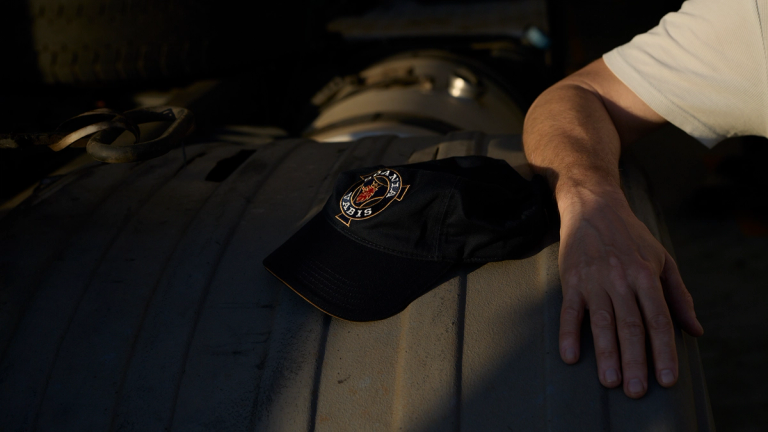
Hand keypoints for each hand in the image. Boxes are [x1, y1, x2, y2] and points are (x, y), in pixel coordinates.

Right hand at [556, 184, 703, 397]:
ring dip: (606, 354)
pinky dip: (569, 334)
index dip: (663, 351)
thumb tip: (695, 330)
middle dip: (635, 360)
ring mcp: (594, 280)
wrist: (593, 207)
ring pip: (602, 322)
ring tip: (610, 381)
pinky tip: (570, 356)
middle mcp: (621, 279)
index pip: (658, 320)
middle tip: (636, 390)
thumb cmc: (631, 236)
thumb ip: (679, 296)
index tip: (666, 379)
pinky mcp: (572, 280)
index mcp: (646, 275)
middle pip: (630, 326)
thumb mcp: (662, 259)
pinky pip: (570, 311)